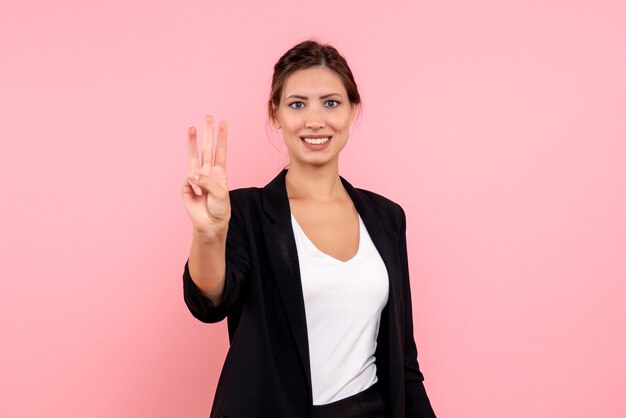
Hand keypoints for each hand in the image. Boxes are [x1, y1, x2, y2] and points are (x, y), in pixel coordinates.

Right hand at [181, 115, 230, 239]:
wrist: (211, 224)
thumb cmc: (220, 210)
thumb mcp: (220, 194)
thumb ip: (207, 182)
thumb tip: (191, 173)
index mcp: (219, 173)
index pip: (221, 152)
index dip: (222, 138)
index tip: (223, 124)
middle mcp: (208, 172)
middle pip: (208, 148)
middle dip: (208, 133)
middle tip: (208, 117)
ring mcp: (196, 179)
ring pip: (194, 156)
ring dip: (192, 142)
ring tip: (192, 128)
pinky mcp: (187, 187)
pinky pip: (188, 182)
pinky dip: (193, 187)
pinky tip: (197, 195)